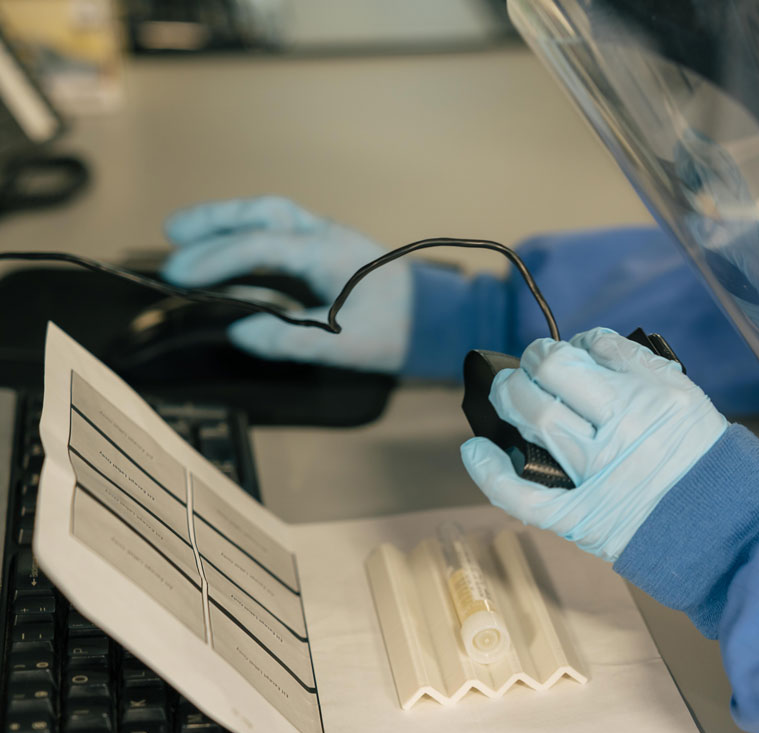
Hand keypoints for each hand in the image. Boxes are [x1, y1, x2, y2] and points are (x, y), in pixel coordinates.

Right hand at [161, 196, 413, 372]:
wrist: (437, 320)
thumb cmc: (397, 330)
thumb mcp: (343, 345)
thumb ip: (288, 338)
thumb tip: (239, 332)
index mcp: (328, 252)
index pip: (261, 244)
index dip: (217, 258)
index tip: (181, 276)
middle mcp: (326, 235)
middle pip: (261, 212)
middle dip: (214, 220)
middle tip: (171, 235)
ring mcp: (328, 236)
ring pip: (271, 213)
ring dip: (228, 219)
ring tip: (185, 234)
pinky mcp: (328, 246)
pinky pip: (281, 226)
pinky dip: (248, 230)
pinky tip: (227, 245)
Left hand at [461, 328, 727, 560]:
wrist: (727, 531)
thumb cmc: (709, 465)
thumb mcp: (689, 401)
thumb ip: (643, 372)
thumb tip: (592, 349)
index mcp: (653, 393)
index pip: (593, 347)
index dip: (573, 345)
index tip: (570, 352)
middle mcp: (623, 425)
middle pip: (553, 373)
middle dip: (533, 362)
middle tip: (530, 368)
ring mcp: (598, 471)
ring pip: (535, 418)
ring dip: (510, 397)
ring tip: (507, 393)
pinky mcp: (581, 515)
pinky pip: (522, 494)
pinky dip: (491, 472)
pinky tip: (475, 451)